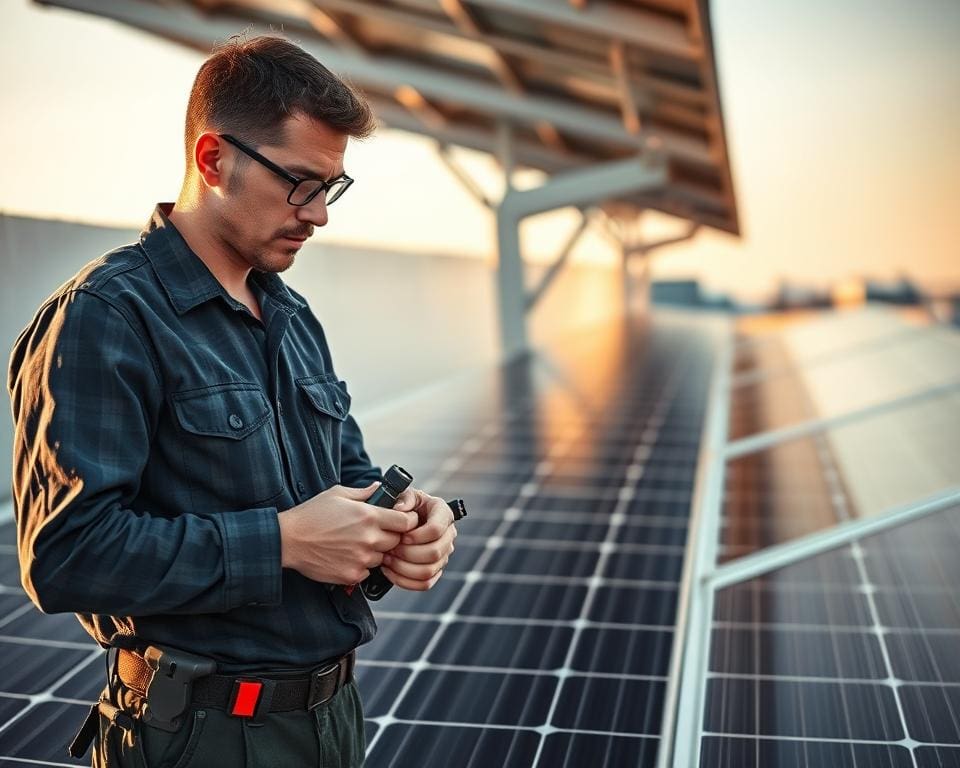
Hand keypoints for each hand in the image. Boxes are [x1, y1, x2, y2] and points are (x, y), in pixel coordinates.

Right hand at [278, 482, 418, 584]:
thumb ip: (364, 492)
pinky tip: (346, 556)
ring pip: (382, 558)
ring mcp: (361, 559)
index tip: (400, 521)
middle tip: (374, 532)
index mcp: (369, 516)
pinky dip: (361, 566)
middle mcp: (369, 539)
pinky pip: (368, 572)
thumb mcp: (337, 494)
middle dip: (390, 537)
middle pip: (397, 541)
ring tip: (355, 544)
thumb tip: (379, 487)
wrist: (288, 540)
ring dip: (375, 552)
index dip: (406, 521)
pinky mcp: (352, 575)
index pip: (406, 522)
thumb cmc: (311, 514)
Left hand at [380, 488, 457, 590]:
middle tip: (390, 549)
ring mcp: (443, 554)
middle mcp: (448, 535)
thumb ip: (404, 498)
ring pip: (428, 570)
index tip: (401, 536)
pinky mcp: (435, 570)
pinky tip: (389, 571)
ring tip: (387, 560)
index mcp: (443, 513)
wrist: (401, 520)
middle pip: (434, 552)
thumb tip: (401, 510)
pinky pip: (425, 583)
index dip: (418, 535)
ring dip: (404, 568)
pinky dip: (405, 581)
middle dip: (408, 553)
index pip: (437, 529)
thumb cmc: (403, 505)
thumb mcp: (403, 495)